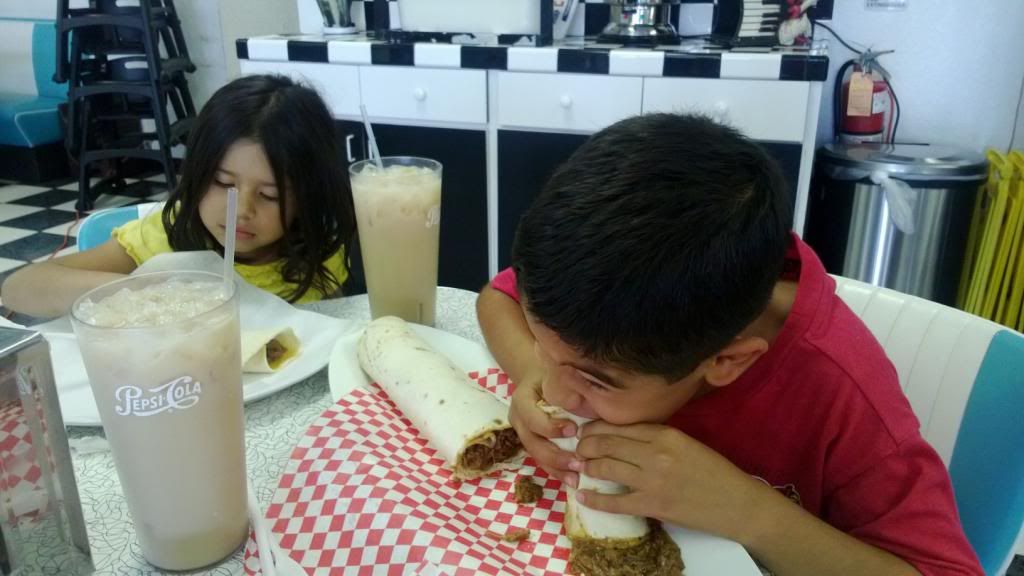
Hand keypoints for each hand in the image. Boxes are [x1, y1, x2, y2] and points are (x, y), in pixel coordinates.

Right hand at [509, 367, 580, 486]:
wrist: (541, 376)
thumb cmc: (554, 374)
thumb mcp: (558, 374)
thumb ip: (565, 388)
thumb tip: (576, 403)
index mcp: (522, 399)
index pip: (531, 417)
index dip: (550, 427)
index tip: (574, 430)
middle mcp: (518, 418)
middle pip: (531, 442)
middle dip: (554, 456)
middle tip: (578, 463)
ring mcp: (522, 432)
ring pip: (535, 455)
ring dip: (555, 469)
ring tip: (575, 479)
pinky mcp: (531, 442)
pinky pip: (541, 459)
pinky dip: (556, 471)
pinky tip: (572, 479)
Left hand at [575, 422, 771, 541]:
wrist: (738, 503)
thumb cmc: (714, 471)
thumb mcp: (686, 443)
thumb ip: (656, 437)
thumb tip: (622, 436)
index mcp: (665, 433)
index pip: (619, 426)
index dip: (595, 428)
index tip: (585, 431)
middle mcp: (655, 452)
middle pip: (606, 443)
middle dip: (584, 446)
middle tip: (576, 450)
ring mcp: (652, 480)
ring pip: (605, 468)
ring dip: (586, 468)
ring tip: (579, 469)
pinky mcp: (653, 505)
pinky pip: (614, 502)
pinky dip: (594, 500)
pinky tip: (583, 496)